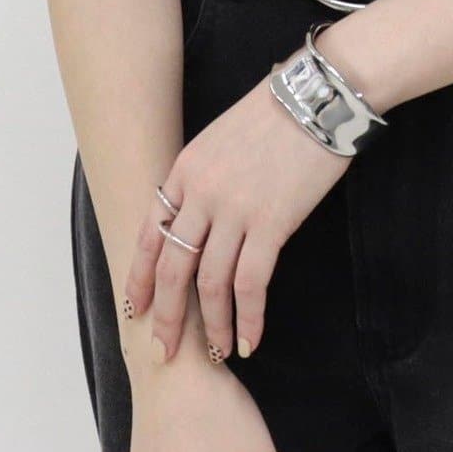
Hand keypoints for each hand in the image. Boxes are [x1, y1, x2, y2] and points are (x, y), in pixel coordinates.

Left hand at [122, 71, 351, 363]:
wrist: (317, 97)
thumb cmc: (277, 111)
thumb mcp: (222, 137)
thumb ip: (203, 177)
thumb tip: (198, 216)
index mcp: (185, 170)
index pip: (150, 233)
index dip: (140, 277)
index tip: (135, 310)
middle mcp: (201, 193)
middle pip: (173, 267)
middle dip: (166, 316)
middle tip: (165, 352)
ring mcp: (234, 209)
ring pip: (211, 284)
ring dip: (211, 325)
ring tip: (216, 354)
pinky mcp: (271, 223)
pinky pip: (251, 283)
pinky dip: (247, 317)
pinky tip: (248, 340)